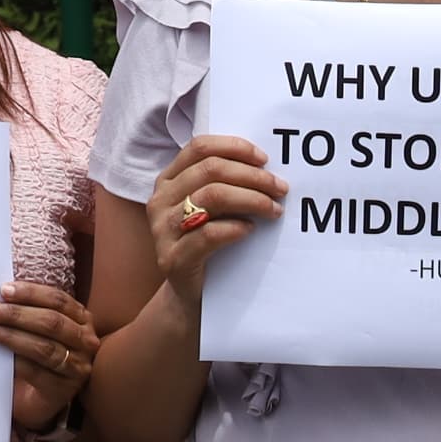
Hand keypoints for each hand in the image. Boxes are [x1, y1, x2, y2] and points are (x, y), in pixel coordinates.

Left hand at [0, 281, 97, 433]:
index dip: (31, 293)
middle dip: (16, 314)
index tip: (3, 290)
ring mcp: (78, 367)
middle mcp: (86, 342)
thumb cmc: (36, 356)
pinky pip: (36, 372)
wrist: (39, 398)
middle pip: (51, 322)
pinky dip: (14, 361)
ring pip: (44, 347)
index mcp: (81, 319)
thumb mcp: (38, 329)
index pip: (58, 300)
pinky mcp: (64, 389)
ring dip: (10, 335)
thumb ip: (27, 311)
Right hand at [147, 136, 284, 298]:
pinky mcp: (173, 259)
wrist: (191, 294)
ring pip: (212, 197)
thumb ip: (224, 183)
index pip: (199, 148)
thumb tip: (265, 165)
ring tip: (273, 209)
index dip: (234, 147)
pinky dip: (235, 228)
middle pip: (211, 170)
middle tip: (280, 188)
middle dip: (252, 176)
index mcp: (168, 181)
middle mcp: (160, 200)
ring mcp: (162, 230)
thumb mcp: (211, 208)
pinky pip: (209, 234)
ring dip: (251, 199)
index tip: (264, 159)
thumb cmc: (208, 244)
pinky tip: (250, 230)